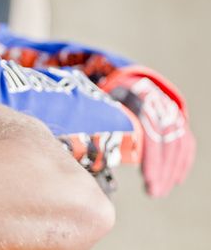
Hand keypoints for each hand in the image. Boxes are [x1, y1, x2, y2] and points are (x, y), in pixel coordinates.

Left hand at [102, 68, 195, 196]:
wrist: (129, 82)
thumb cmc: (109, 97)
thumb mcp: (102, 103)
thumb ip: (101, 123)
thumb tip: (90, 150)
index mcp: (139, 100)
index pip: (151, 132)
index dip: (151, 157)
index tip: (148, 179)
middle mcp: (160, 105)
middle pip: (166, 141)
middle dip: (162, 170)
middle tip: (153, 192)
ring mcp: (171, 112)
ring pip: (177, 144)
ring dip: (170, 171)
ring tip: (159, 191)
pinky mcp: (178, 119)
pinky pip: (185, 142)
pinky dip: (182, 162)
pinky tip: (175, 180)